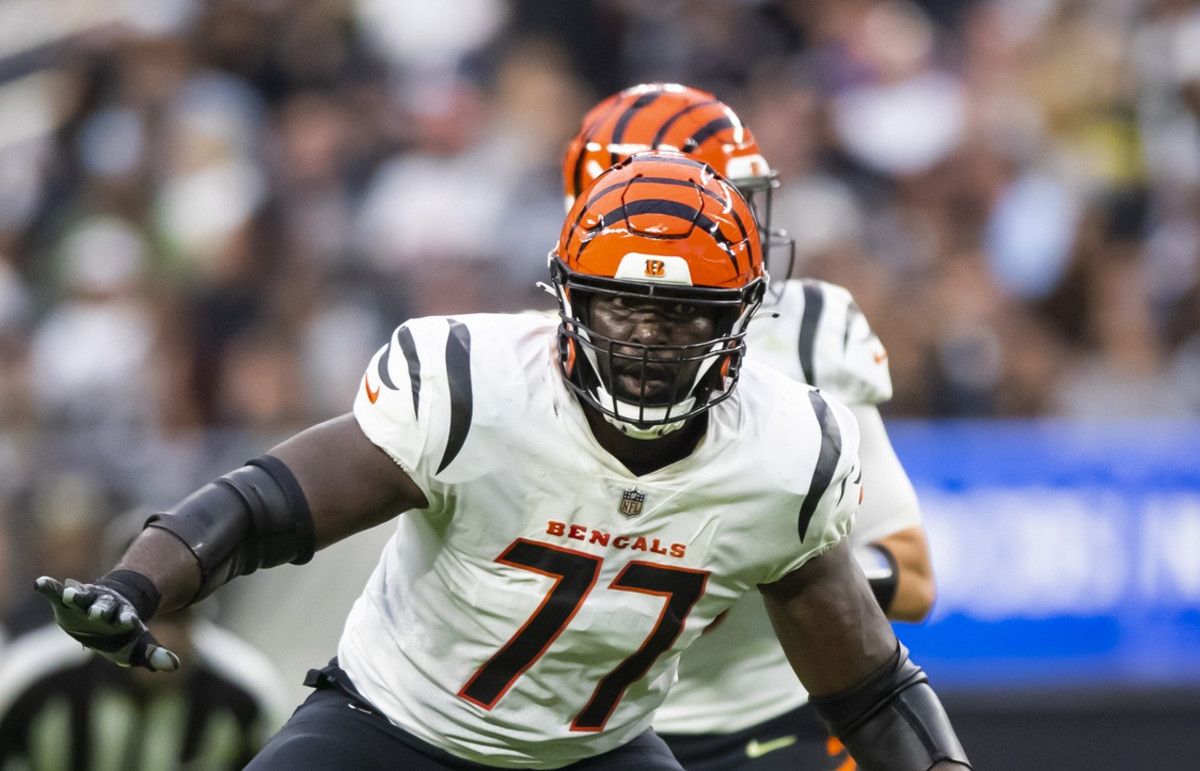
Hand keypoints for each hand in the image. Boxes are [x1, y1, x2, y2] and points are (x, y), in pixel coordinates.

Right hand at [34, 576, 179, 671]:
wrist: (105, 615)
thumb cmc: (121, 635)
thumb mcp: (136, 646)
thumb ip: (153, 654)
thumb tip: (174, 666)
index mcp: (123, 616)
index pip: (126, 617)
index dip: (127, 619)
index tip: (130, 621)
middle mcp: (104, 606)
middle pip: (104, 607)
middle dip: (101, 610)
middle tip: (98, 614)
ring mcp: (85, 601)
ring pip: (82, 596)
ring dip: (77, 595)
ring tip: (70, 595)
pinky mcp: (66, 600)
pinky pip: (56, 592)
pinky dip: (49, 587)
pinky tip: (40, 583)